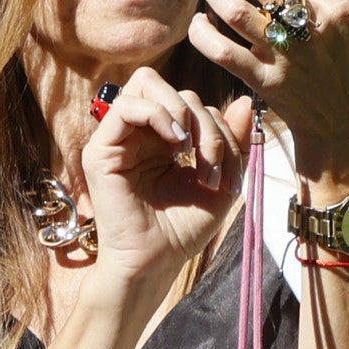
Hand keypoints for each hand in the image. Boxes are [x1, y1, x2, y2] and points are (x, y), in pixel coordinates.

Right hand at [75, 64, 245, 293]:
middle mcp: (140, 133)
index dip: (220, 130)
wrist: (156, 262)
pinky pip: (126, 106)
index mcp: (164, 139)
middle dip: (202, 119)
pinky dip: (158, 115)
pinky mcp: (101, 149)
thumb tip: (246, 102)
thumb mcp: (221, 182)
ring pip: (147, 85)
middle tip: (209, 160)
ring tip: (189, 151)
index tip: (229, 177)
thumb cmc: (182, 230)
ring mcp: (119, 138)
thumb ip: (234, 144)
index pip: (193, 104)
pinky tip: (175, 146)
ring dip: (181, 113)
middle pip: (171, 89)